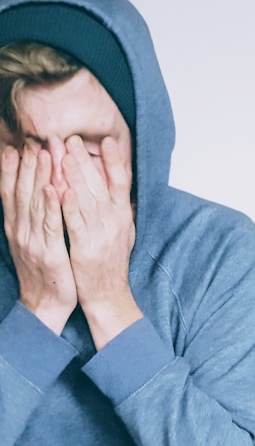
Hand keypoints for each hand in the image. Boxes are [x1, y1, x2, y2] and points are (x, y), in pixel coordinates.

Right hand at [0, 142, 76, 333]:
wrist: (45, 305)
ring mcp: (33, 242)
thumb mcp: (32, 243)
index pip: (10, 193)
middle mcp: (20, 232)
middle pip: (21, 192)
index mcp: (16, 228)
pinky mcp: (49, 253)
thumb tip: (34, 195)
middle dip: (26, 165)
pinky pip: (50, 225)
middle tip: (33, 141)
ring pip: (34, 203)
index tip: (16, 146)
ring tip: (43, 153)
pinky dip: (50, 205)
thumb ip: (31, 220)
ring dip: (38, 176)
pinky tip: (52, 188)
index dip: (12, 169)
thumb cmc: (44, 273)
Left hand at [61, 135, 142, 349]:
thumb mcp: (123, 233)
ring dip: (75, 175)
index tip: (107, 140)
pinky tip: (60, 189)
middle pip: (100, 185)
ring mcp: (101, 235)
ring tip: (63, 153)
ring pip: (86, 199)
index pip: (122, 182)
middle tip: (71, 138)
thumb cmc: (111, 264)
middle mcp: (115, 222)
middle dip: (85, 160)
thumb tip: (120, 186)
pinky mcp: (86, 248)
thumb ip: (119, 209)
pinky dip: (69, 205)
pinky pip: (76, 223)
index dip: (115, 161)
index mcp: (123, 216)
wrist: (108, 295)